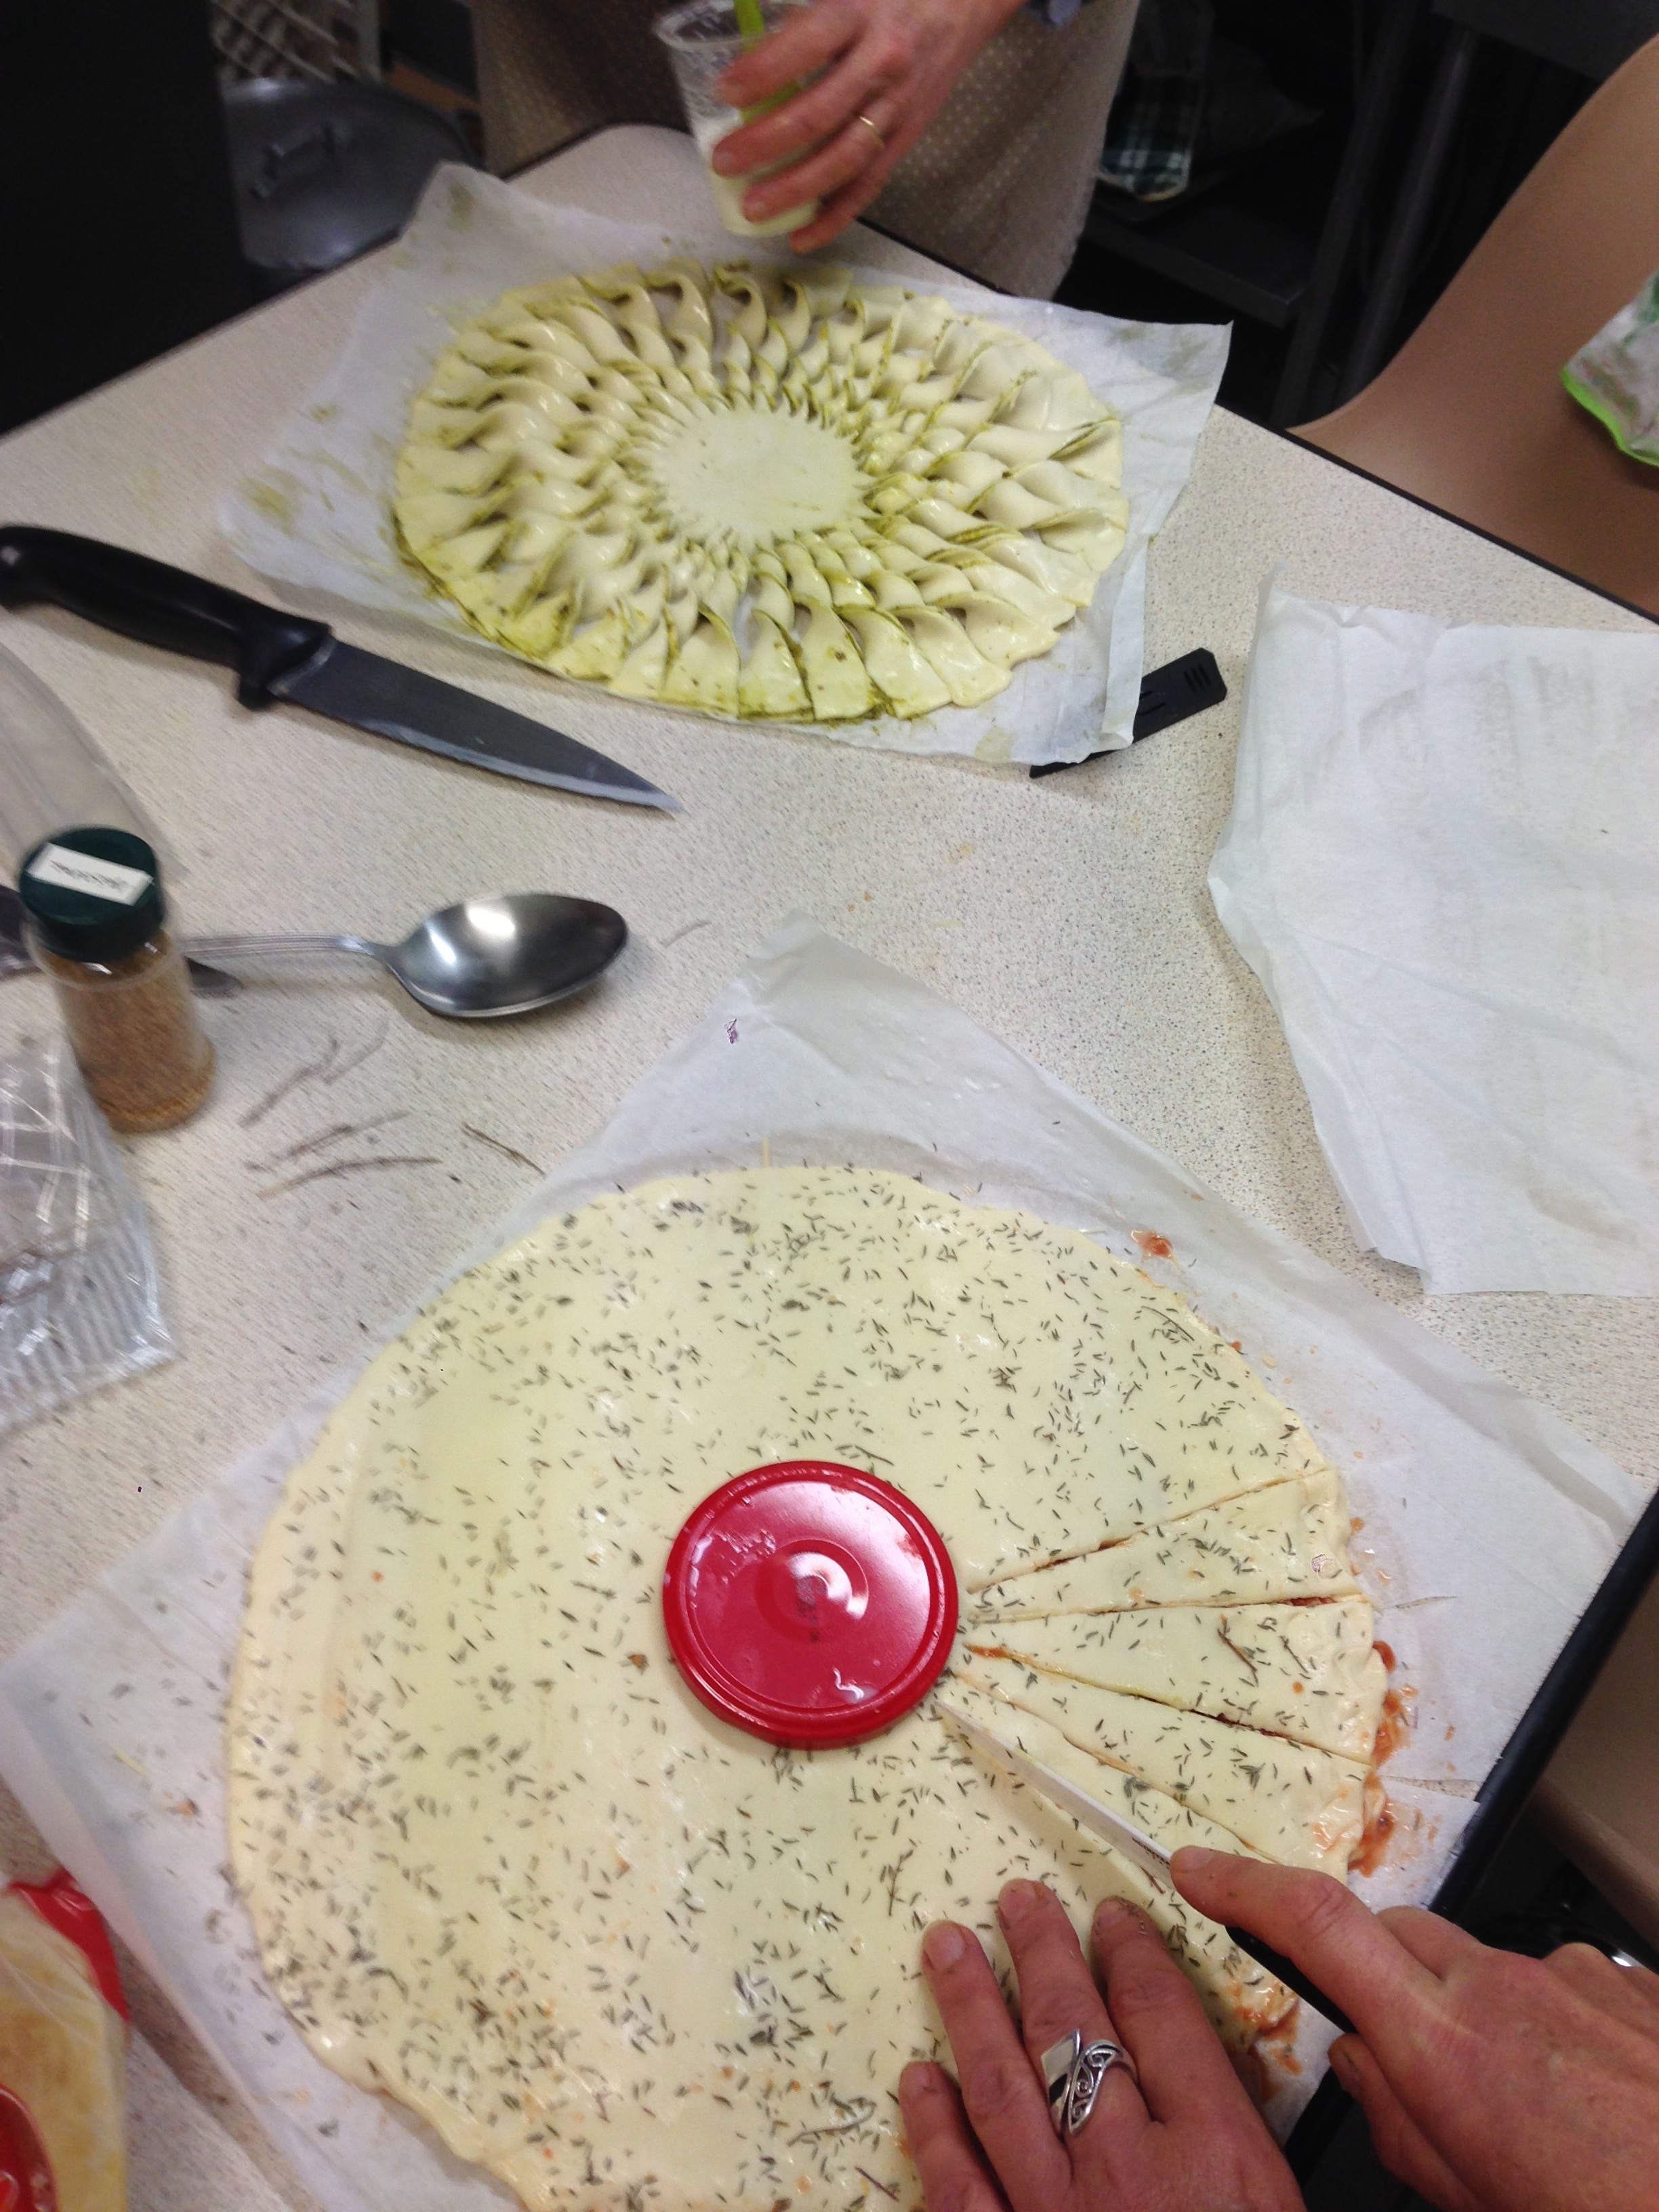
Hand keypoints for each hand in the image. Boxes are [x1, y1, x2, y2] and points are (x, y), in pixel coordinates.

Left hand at [712, 0, 1023, 250]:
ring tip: (753, 208)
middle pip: (819, 114)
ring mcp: (896, 107)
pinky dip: (835, 216)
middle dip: (766, 144)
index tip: (725, 91)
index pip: (807, 45)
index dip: (763, 72)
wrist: (963, 4)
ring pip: (843, 159)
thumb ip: (804, 19)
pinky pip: (869, 185)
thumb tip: (748, 60)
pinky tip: (801, 236)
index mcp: (860, 14)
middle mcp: (882, 63)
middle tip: (724, 161)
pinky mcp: (906, 138)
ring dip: (795, 189)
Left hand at [899, 1879, 1302, 2211]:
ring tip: (949, 1946)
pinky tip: (920, 2078)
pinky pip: (961, 2188)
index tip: (1109, 1916)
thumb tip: (1202, 2078)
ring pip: (1003, 2086)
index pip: (1164, 2017)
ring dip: (972, 2009)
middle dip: (1045, 1954)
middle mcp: (1132, 2171)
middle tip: (1015, 1898)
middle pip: (1077, 2029)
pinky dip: (935, 2128)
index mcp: (1217, 2155)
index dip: (1131, 1952)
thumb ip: (1240, 2146)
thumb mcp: (1278, 2210)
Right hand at [1172, 1847, 1658, 2211]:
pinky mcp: (1631, 1985)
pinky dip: (1561, 2031)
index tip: (1203, 1871)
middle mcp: (1504, 1989)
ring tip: (1538, 2112)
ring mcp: (1574, 1978)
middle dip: (1381, 1976)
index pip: (1319, 1925)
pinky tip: (1597, 2102)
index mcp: (1445, 2048)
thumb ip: (1402, 2126)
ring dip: (1485, 2017)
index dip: (1247, 1886)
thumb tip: (1365, 2067)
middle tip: (1412, 2060)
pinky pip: (1568, 1986)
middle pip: (1400, 1935)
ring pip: (1488, 1967)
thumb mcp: (1474, 2204)